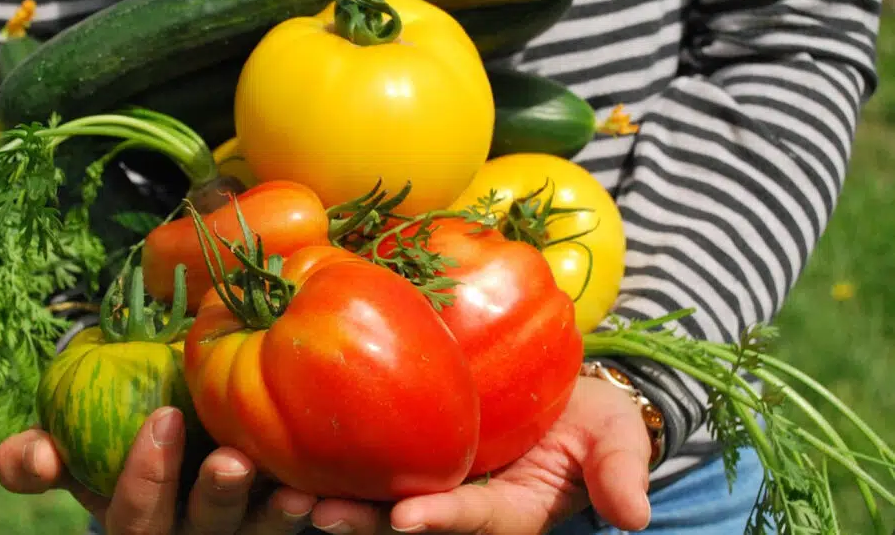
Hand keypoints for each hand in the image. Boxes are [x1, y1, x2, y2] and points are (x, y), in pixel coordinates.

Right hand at [0, 406, 318, 534]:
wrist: (173, 438)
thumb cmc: (118, 445)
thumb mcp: (74, 454)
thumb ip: (37, 458)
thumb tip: (34, 458)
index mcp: (138, 523)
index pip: (135, 517)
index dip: (145, 477)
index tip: (162, 417)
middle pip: (202, 533)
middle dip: (215, 500)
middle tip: (232, 460)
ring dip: (276, 516)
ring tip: (297, 489)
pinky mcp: (275, 523)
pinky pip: (301, 526)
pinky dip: (320, 511)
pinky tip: (332, 486)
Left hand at [296, 377, 653, 534]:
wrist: (557, 391)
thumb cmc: (588, 416)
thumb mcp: (614, 438)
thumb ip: (618, 471)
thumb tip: (636, 517)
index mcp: (506, 509)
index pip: (473, 520)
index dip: (441, 521)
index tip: (407, 520)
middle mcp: (455, 502)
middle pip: (403, 520)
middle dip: (360, 522)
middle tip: (314, 515)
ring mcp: (424, 476)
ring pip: (369, 494)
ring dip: (326, 496)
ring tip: (281, 491)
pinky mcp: (399, 445)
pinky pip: (360, 453)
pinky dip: (321, 454)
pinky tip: (276, 443)